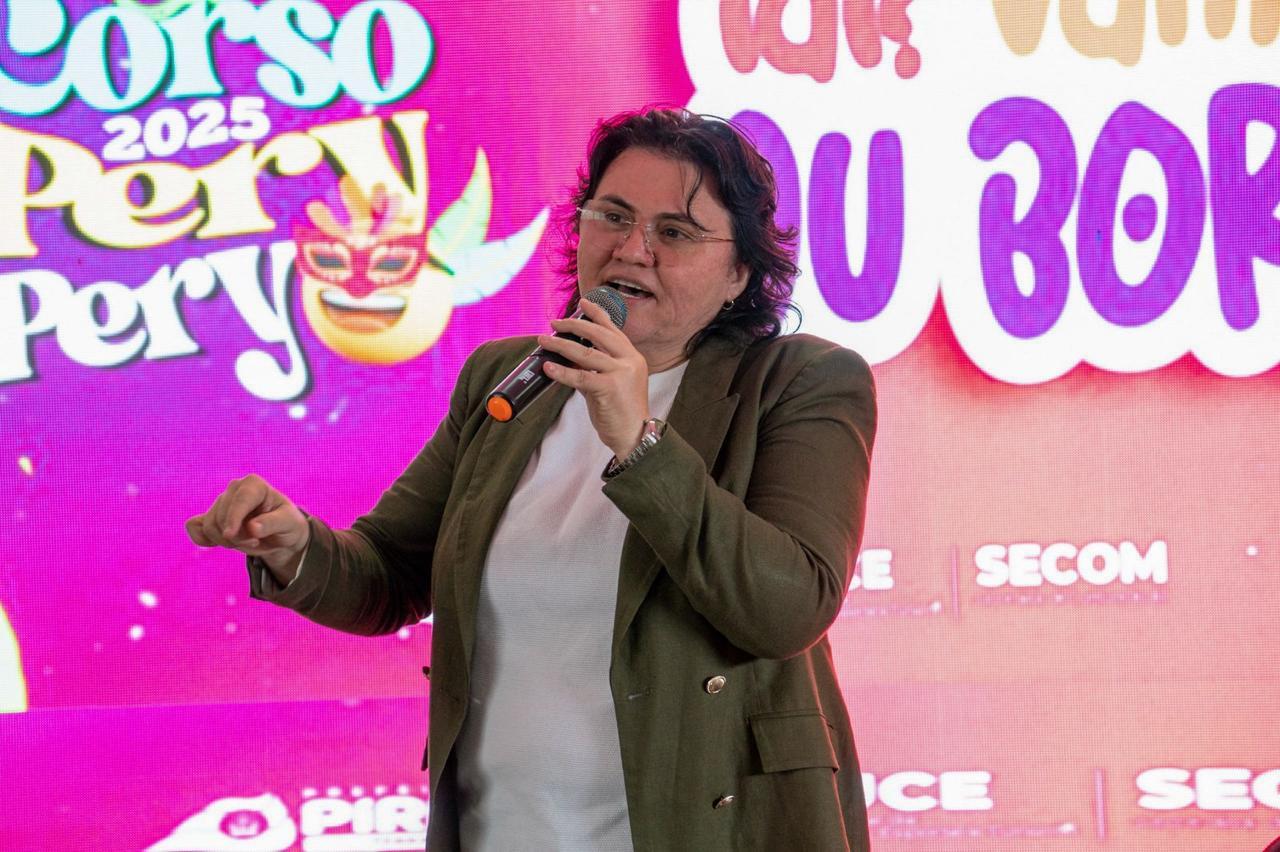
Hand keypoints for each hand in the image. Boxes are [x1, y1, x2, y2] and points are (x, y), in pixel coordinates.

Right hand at [185, 474, 309, 585]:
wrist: (279, 533)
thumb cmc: (287, 524)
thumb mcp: (289, 524)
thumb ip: (272, 524)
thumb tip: (252, 528)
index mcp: (254, 484)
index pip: (239, 500)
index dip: (233, 518)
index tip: (230, 535)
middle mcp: (234, 488)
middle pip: (222, 518)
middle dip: (237, 537)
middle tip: (256, 542)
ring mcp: (220, 502)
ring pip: (210, 527)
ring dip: (227, 542)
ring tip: (248, 541)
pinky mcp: (209, 516)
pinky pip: (194, 527)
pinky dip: (202, 539)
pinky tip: (221, 543)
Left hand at [538, 298, 650, 458]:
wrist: (634, 435)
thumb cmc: (622, 412)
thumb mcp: (611, 383)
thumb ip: (594, 369)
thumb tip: (569, 359)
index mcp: (632, 357)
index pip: (613, 329)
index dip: (597, 314)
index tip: (584, 302)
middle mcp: (629, 360)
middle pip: (598, 334)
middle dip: (573, 325)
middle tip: (554, 323)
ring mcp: (621, 373)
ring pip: (585, 352)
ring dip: (560, 345)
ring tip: (544, 340)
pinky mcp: (610, 387)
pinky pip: (580, 376)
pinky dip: (561, 372)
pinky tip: (549, 367)